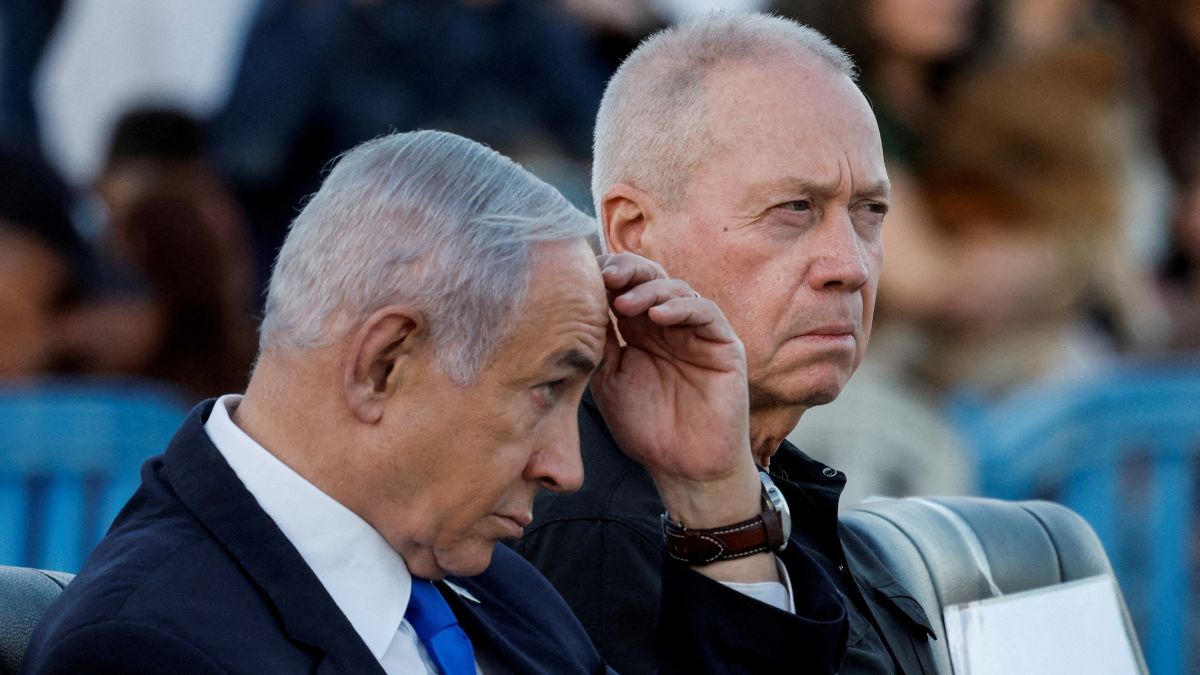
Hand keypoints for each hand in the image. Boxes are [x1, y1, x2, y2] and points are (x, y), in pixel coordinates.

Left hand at [591, 253, 758, 527]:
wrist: (683, 468)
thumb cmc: (646, 429)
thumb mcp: (609, 381)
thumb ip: (599, 344)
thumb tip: (577, 306)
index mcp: (639, 331)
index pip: (624, 288)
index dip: (606, 276)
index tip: (583, 275)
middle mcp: (669, 326)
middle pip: (650, 278)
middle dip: (627, 271)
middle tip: (605, 275)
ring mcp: (697, 333)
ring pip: (676, 289)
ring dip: (649, 290)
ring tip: (624, 303)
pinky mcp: (724, 345)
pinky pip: (706, 313)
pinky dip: (682, 308)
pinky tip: (658, 315)